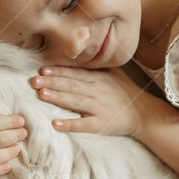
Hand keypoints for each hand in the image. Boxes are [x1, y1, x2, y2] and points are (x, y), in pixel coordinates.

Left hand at [30, 66, 146, 136]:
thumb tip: (81, 54)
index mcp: (99, 79)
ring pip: (75, 102)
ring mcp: (99, 108)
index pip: (75, 74)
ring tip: (42, 94)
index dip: (59, 71)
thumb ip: (97, 66)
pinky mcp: (101, 124)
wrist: (144, 114)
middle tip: (34, 80)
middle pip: (72, 85)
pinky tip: (56, 124)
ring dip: (58, 98)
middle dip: (52, 82)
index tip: (43, 69)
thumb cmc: (125, 93)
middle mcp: (97, 92)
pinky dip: (70, 124)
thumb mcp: (114, 74)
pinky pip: (84, 124)